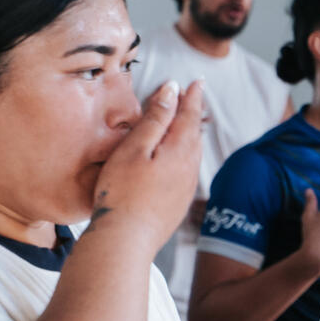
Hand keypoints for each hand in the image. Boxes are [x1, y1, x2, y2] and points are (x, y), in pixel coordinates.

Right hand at [90, 79, 204, 250]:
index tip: (196, 82)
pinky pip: (187, 169)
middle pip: (194, 133)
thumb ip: (155, 118)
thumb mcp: (134, 148)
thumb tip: (172, 91)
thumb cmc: (123, 192)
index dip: (192, 96)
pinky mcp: (178, 202)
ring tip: (187, 122)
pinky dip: (185, 153)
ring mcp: (186, 187)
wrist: (128, 238)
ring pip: (193, 152)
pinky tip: (178, 157)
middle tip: (193, 96)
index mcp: (180, 150)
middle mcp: (189, 168)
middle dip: (192, 112)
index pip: (189, 115)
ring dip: (190, 133)